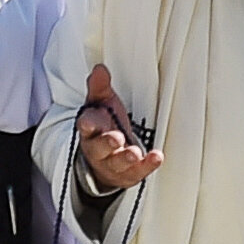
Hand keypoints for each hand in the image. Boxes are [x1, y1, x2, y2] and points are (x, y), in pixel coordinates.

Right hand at [73, 63, 161, 193]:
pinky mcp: (128, 175)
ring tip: (135, 153)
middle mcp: (98, 150)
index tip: (89, 123)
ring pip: (117, 163)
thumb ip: (100, 87)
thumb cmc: (104, 126)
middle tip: (116, 138)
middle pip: (99, 148)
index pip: (86, 126)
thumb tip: (99, 68)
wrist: (104, 160)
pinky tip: (156, 157)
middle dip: (107, 143)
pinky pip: (137, 172)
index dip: (88, 124)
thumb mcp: (101, 104)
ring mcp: (112, 164)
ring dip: (126, 157)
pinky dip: (147, 165)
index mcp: (90, 130)